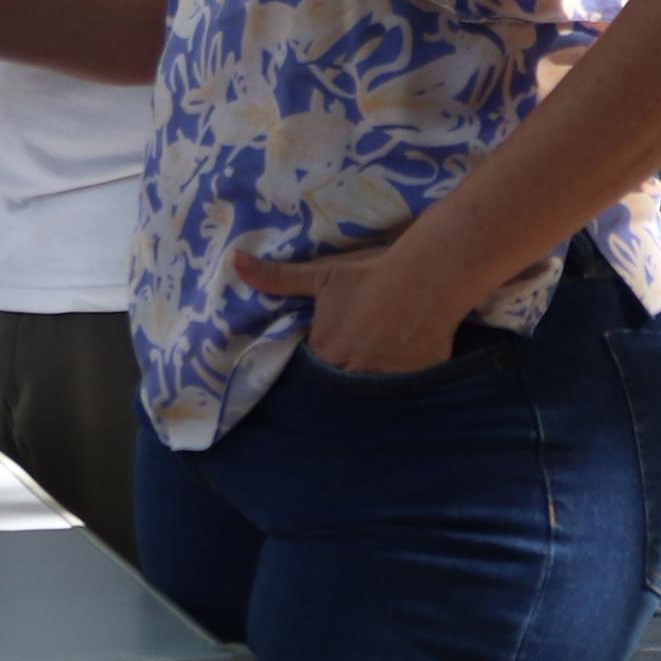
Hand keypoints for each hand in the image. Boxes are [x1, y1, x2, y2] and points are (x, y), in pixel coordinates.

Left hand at [232, 241, 482, 377]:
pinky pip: (400, 399)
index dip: (323, 362)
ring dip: (370, 391)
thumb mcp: (321, 274)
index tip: (335, 351)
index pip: (314, 370)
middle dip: (344, 379)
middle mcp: (349, 372)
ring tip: (380, 370)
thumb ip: (277, 277)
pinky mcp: (413, 384)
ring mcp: (383, 381)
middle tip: (359, 359)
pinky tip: (403, 379)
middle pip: (340, 385)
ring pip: (368, 397)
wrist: (426, 275)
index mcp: (324, 350)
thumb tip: (234, 261)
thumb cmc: (370, 274)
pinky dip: (399, 393)